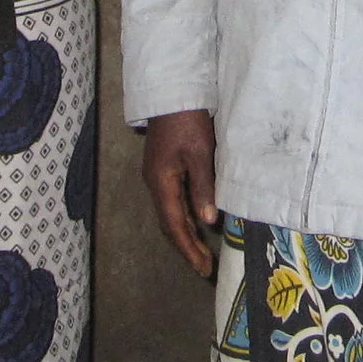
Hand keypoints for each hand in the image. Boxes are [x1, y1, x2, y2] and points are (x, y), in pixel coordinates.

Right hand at [142, 109, 218, 274]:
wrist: (171, 92)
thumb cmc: (187, 121)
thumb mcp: (200, 153)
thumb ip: (203, 187)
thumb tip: (208, 221)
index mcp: (161, 183)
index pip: (175, 225)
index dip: (188, 248)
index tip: (202, 269)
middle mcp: (154, 183)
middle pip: (169, 223)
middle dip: (186, 246)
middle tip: (204, 267)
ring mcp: (156, 175)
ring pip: (170, 213)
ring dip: (185, 233)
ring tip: (200, 252)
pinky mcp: (163, 167)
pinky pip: (172, 200)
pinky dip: (184, 216)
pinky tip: (195, 220)